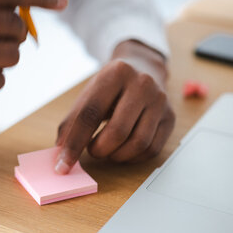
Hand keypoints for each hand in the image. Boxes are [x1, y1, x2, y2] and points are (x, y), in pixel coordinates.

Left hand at [55, 40, 174, 173]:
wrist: (144, 67)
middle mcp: (142, 84)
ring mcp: (159, 100)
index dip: (74, 143)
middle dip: (99, 149)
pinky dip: (133, 157)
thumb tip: (61, 154)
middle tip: (92, 151)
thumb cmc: (112, 86)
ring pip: (138, 143)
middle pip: (118, 131)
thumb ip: (72, 122)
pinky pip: (151, 149)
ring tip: (107, 150)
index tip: (63, 164)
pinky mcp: (170, 116)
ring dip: (116, 155)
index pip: (91, 113)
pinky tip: (124, 150)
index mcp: (115, 73)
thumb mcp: (89, 94)